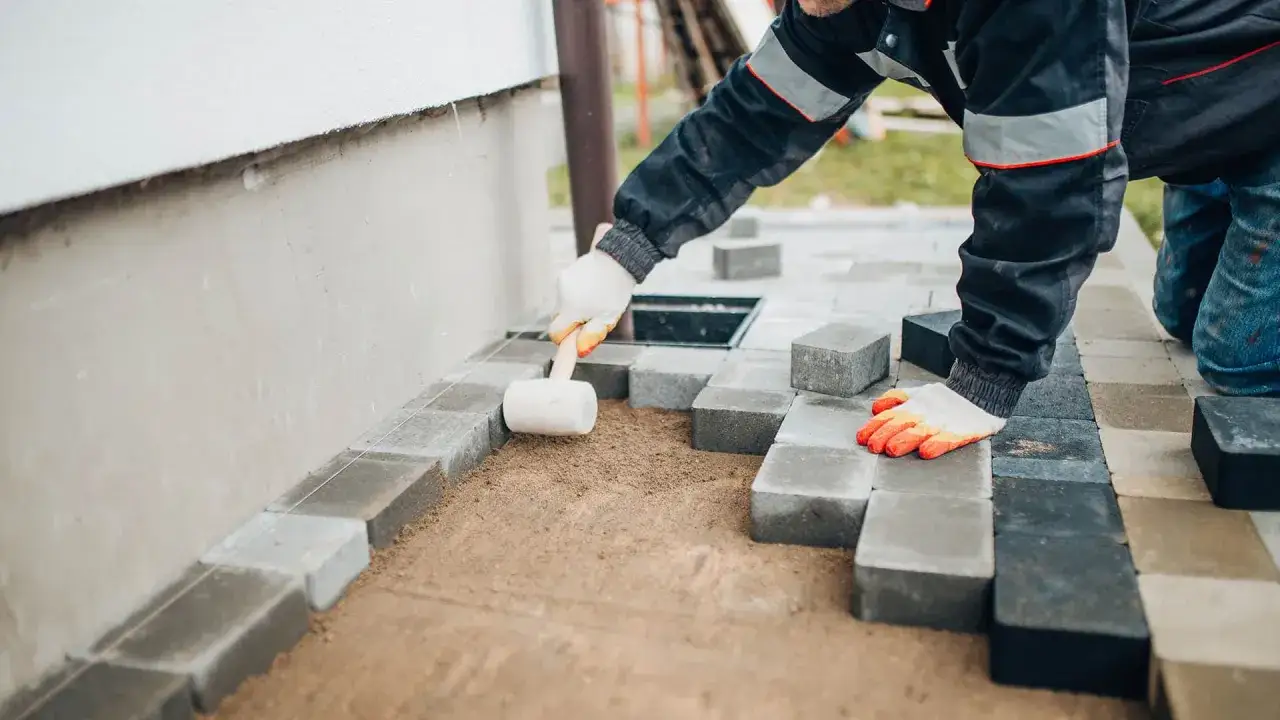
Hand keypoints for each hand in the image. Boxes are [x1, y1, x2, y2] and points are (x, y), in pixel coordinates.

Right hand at [548, 223, 636, 356]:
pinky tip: (589, 290)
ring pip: (562, 306)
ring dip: (573, 308)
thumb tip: (579, 351)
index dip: (565, 338)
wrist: (617, 259)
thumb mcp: (607, 318)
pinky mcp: (564, 274)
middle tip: (591, 318)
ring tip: (593, 301)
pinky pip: (565, 293)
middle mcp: (561, 296)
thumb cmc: (615, 290)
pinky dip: (574, 295)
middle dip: (571, 323)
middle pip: (558, 319)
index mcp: (570, 309)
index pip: (555, 333)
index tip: (577, 337)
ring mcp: (561, 284)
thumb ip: (591, 335)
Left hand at [856, 383, 1005, 458]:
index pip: (889, 415)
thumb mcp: (919, 393)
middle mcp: (925, 413)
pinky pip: (949, 438)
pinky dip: (938, 444)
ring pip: (921, 431)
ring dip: (906, 440)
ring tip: (892, 450)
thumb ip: (897, 399)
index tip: (861, 438)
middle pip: (902, 423)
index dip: (874, 426)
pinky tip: (927, 452)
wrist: (981, 392)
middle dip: (886, 434)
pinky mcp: (962, 431)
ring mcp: (943, 422)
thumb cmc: (946, 399)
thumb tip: (876, 408)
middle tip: (873, 447)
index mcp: (914, 405)